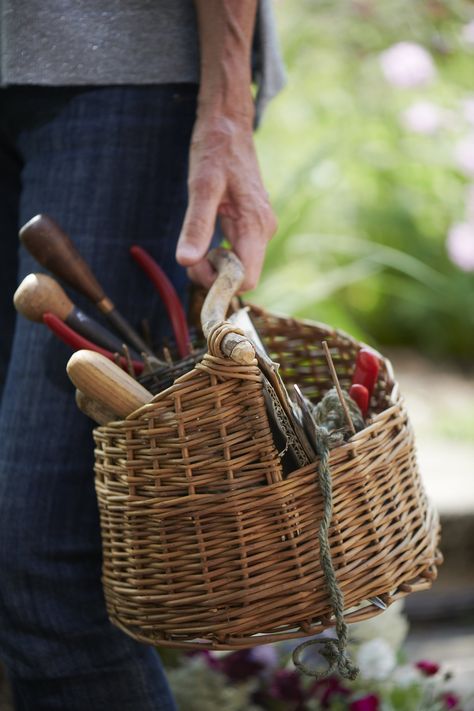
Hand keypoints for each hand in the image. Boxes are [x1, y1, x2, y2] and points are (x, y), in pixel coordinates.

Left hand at [176, 115, 276, 291]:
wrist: (228, 124)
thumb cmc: (216, 150)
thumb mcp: (201, 188)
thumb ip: (196, 226)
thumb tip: (186, 261)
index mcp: (255, 226)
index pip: (246, 279)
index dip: (219, 282)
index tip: (195, 263)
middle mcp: (263, 231)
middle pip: (241, 276)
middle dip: (213, 273)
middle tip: (190, 249)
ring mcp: (259, 228)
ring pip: (238, 266)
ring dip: (214, 263)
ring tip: (196, 239)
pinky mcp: (252, 224)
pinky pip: (237, 252)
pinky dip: (218, 252)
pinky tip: (206, 233)